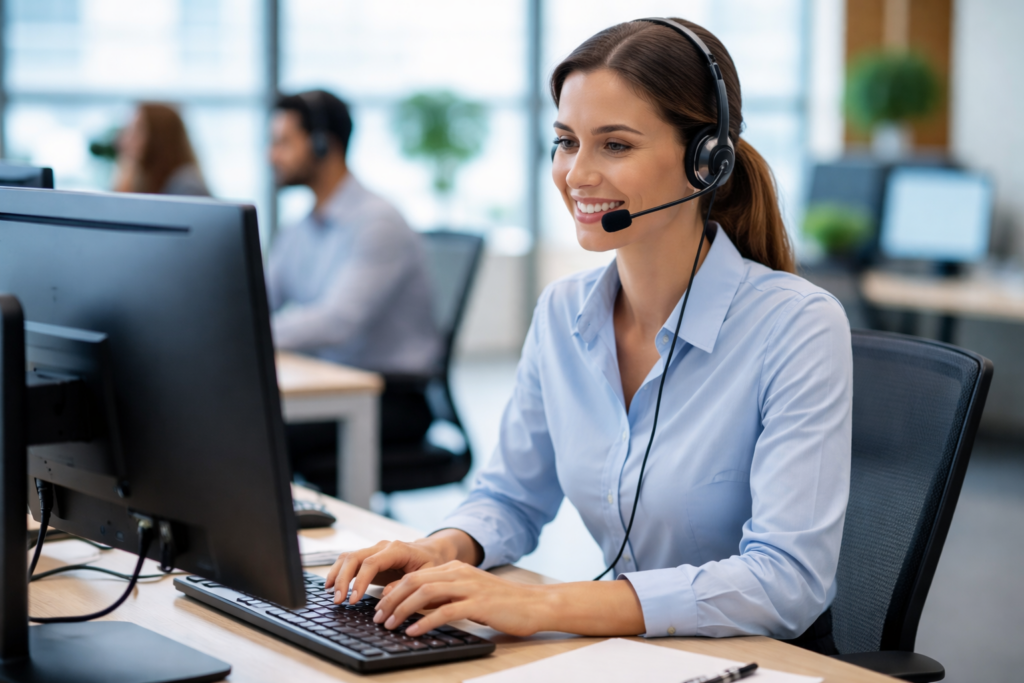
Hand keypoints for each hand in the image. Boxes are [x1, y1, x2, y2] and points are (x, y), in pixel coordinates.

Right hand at [324, 538, 448, 603]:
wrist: (432, 551)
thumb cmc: (431, 562)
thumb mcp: (427, 574)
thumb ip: (407, 583)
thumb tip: (386, 594)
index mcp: (397, 549)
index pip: (371, 562)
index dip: (360, 580)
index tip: (353, 599)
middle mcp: (382, 547)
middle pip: (354, 557)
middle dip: (343, 579)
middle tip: (338, 600)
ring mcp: (374, 551)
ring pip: (348, 557)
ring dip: (337, 575)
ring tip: (331, 595)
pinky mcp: (369, 558)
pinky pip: (349, 562)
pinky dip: (338, 572)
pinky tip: (331, 586)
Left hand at [370, 561, 549, 636]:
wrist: (535, 604)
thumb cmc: (503, 603)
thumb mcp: (469, 595)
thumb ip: (445, 597)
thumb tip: (416, 607)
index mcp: (456, 569)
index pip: (416, 575)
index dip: (394, 590)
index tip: (380, 606)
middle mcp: (460, 573)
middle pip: (415, 581)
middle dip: (392, 599)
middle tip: (378, 617)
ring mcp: (469, 587)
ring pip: (426, 593)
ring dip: (403, 609)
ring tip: (390, 625)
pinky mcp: (478, 604)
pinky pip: (445, 611)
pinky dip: (425, 621)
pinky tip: (414, 631)